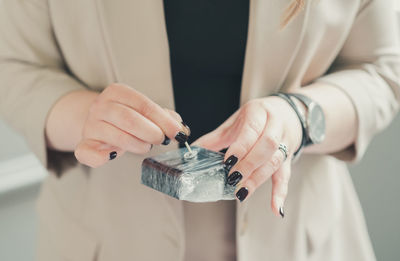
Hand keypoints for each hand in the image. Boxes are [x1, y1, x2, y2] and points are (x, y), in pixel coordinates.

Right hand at [75, 83, 188, 167]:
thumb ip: (163, 116)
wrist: (98, 120)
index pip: (144, 105)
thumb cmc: (127, 116)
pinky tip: (114, 155)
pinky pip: (87, 152)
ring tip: (145, 146)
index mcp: (117, 92)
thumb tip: (180, 126)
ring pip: (116, 136)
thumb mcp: (143, 110)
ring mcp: (90, 125)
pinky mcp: (84, 144)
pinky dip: (100, 157)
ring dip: (137, 144)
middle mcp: (101, 106)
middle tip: (162, 140)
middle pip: (129, 119)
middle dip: (152, 132)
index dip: (164, 120)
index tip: (178, 132)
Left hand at [193, 97, 301, 216]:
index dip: (242, 146)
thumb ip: (215, 137)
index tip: (228, 161)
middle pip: (267, 145)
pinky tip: (275, 209)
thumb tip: (192, 150)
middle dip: (250, 163)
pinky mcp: (289, 158)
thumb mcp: (236, 122)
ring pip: (275, 160)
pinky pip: (285, 175)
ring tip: (242, 192)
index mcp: (259, 112)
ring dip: (258, 178)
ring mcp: (285, 142)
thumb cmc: (258, 117)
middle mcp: (275, 125)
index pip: (253, 129)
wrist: (288, 112)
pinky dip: (280, 193)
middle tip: (234, 178)